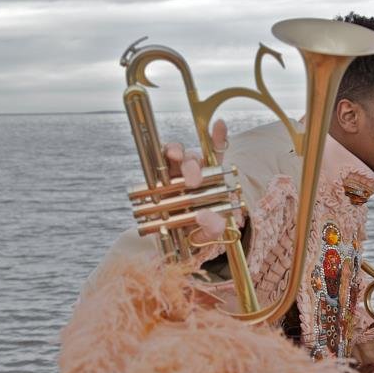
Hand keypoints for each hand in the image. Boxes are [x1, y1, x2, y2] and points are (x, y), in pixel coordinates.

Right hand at [164, 119, 228, 241]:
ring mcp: (172, 174)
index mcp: (210, 182)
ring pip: (176, 154)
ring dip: (176, 151)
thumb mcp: (206, 236)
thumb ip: (212, 229)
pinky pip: (156, 160)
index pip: (217, 157)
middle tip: (192, 181)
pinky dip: (160, 153)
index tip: (219, 124)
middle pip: (195, 158)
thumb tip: (207, 217)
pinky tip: (164, 151)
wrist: (166, 248)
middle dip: (193, 164)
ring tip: (175, 156)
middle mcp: (192, 174)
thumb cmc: (191, 236)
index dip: (217, 138)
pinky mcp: (155, 178)